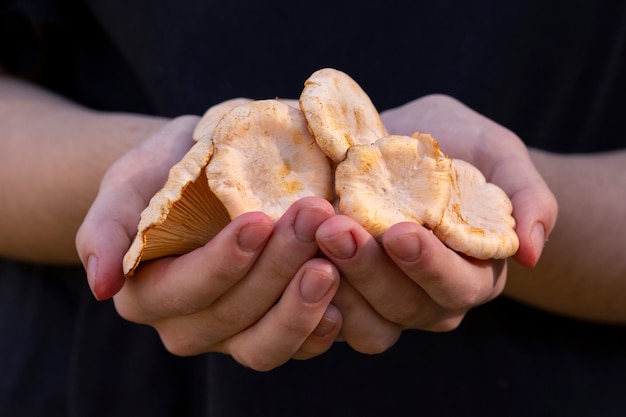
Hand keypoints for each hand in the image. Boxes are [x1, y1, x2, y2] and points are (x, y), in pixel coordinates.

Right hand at [76, 116, 341, 370]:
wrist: (208, 175)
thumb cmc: (167, 173)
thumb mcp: (129, 183)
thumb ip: (105, 227)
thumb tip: (101, 288)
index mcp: (149, 295)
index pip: (184, 291)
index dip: (221, 263)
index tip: (258, 221)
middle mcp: (190, 325)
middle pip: (232, 317)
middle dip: (275, 269)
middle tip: (313, 218)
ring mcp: (235, 334)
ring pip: (265, 345)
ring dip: (302, 305)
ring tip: (332, 260)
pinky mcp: (275, 329)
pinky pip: (301, 346)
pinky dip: (324, 325)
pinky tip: (345, 292)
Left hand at [311, 94, 556, 353]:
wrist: (406, 145)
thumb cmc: (459, 148)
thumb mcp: (501, 156)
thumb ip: (529, 197)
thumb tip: (534, 253)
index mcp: (471, 275)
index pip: (457, 287)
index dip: (430, 266)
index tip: (400, 231)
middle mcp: (427, 300)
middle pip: (402, 308)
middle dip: (368, 270)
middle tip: (335, 227)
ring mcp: (382, 304)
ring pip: (361, 322)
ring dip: (333, 283)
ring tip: (306, 236)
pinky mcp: (343, 298)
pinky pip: (324, 312)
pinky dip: (304, 289)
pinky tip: (283, 255)